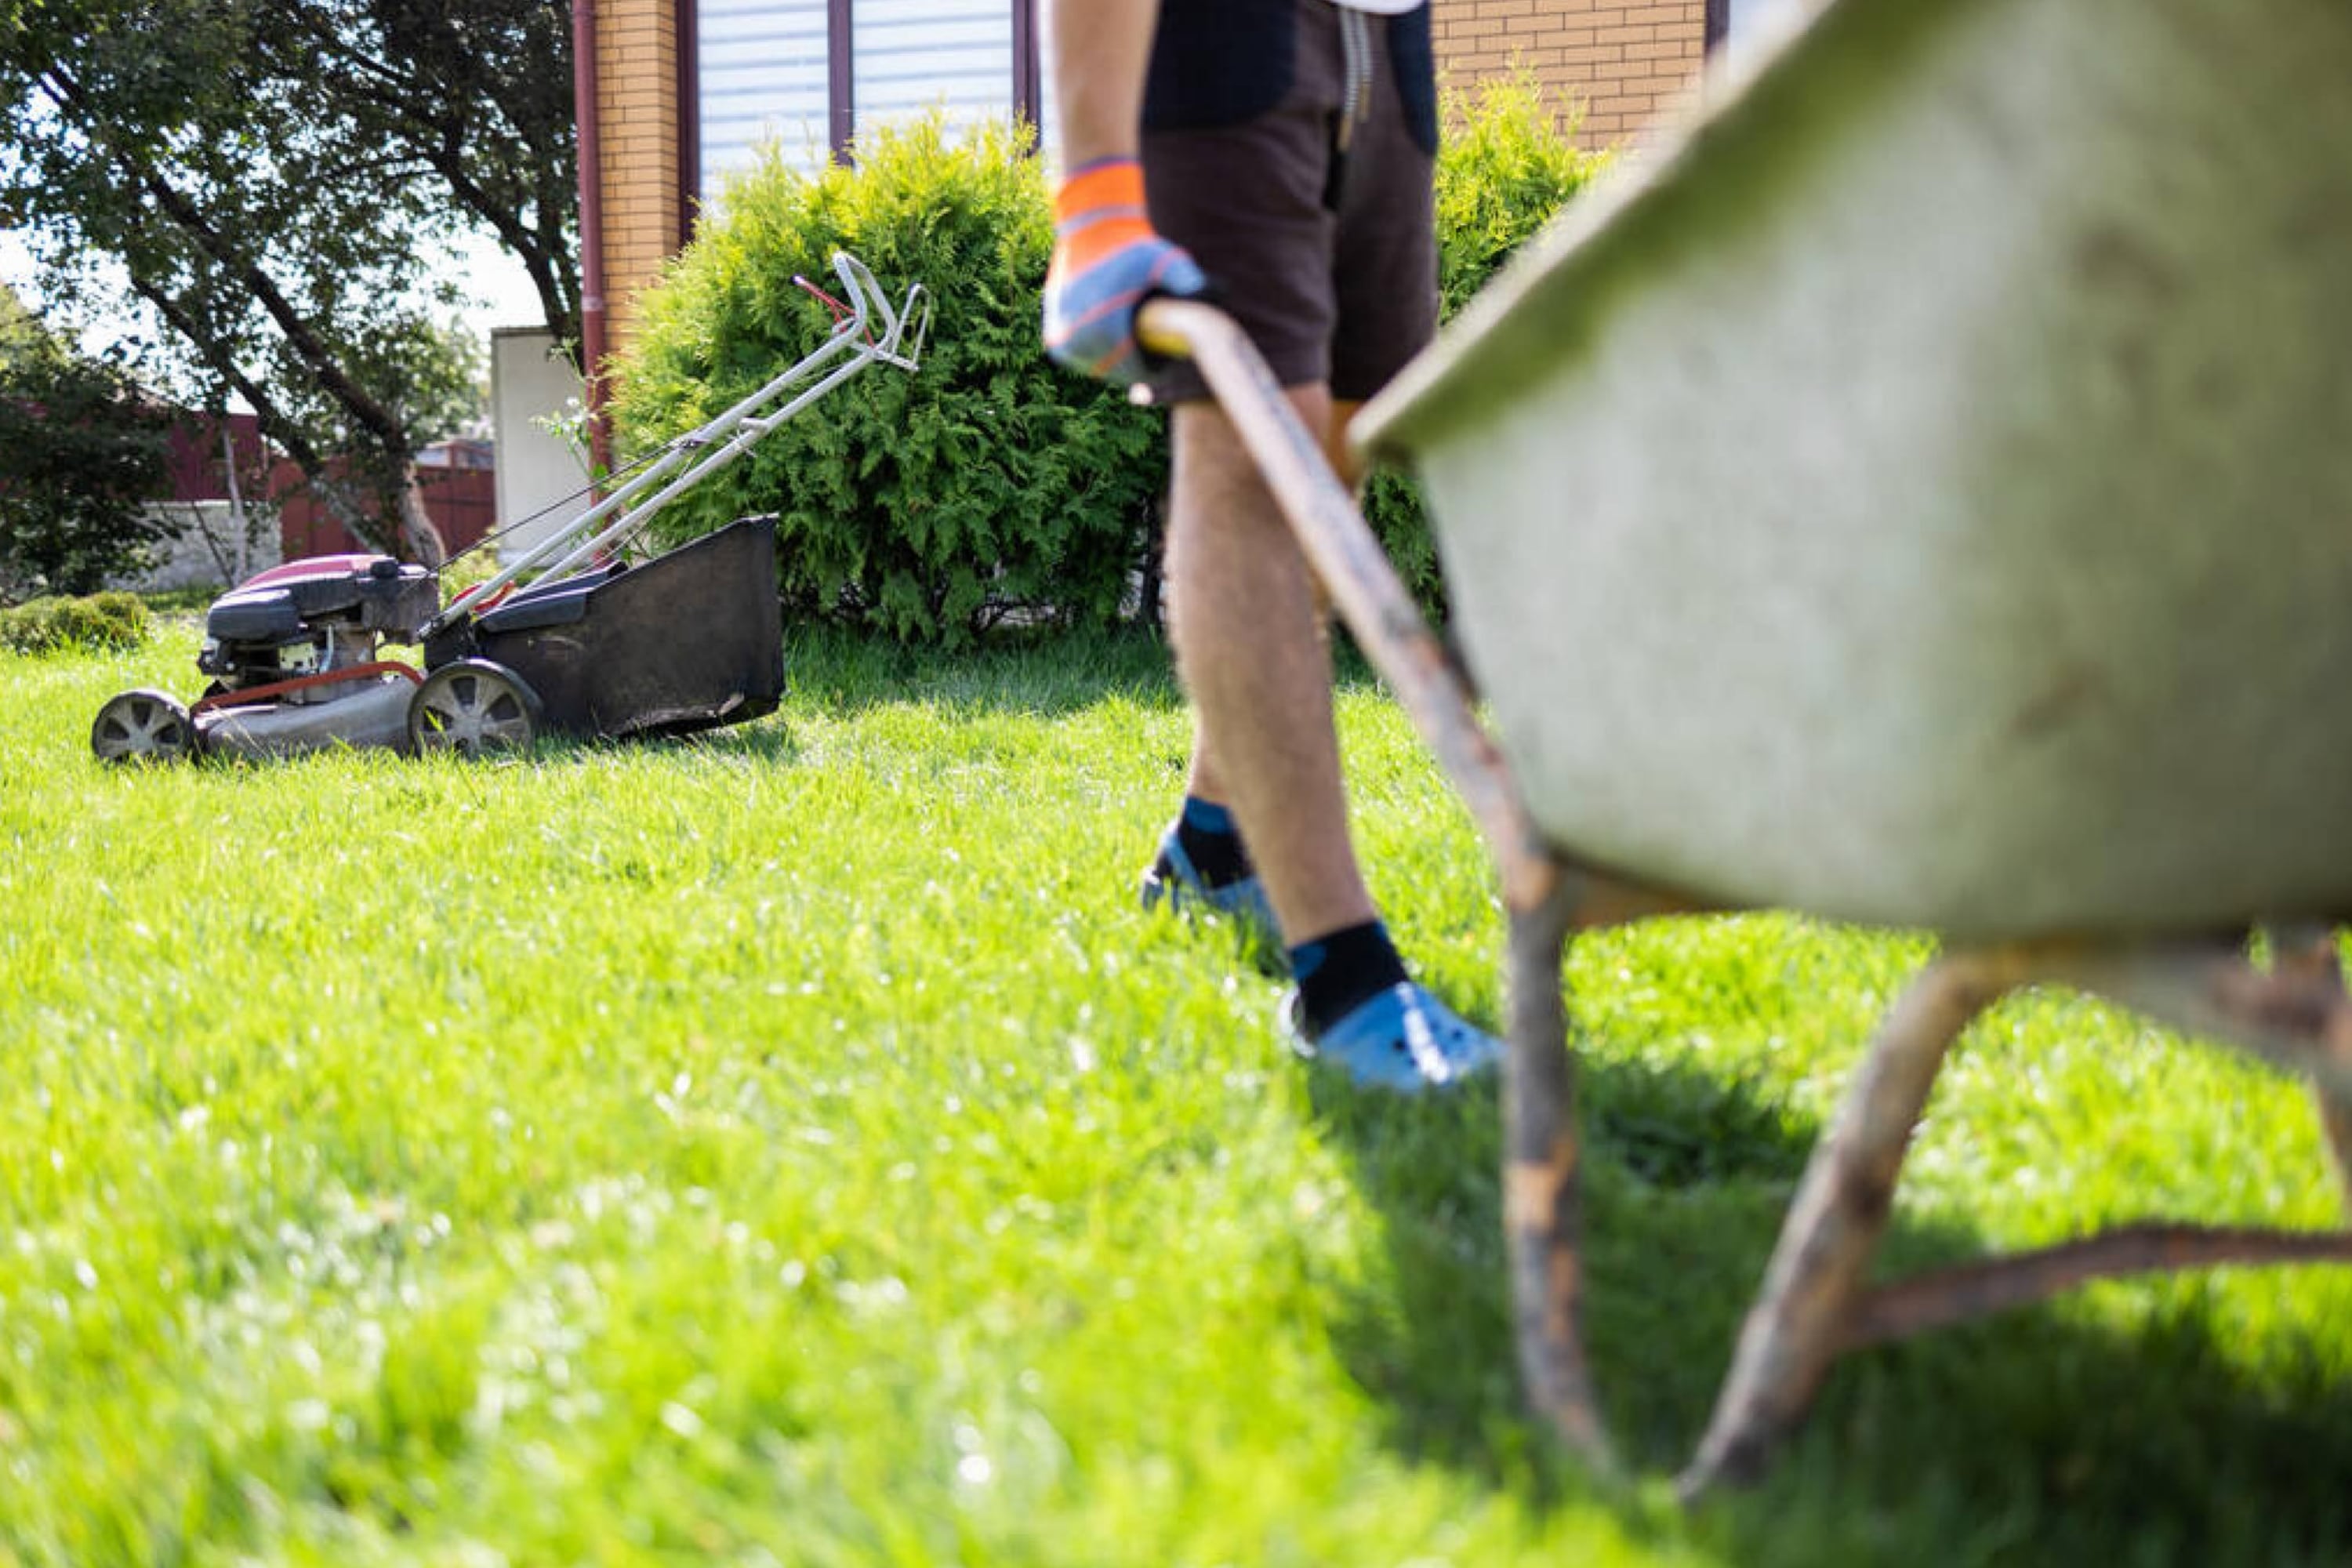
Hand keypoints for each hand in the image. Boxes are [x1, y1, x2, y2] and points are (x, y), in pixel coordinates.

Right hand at [1042, 156, 1206, 384]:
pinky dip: (1098, 351)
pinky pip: (1082, 357)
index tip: (1166, 356)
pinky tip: (1113, 335)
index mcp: (1102, 330)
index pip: (1134, 372)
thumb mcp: (1166, 261)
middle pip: (1116, 371)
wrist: (1091, 227)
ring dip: (1116, 358)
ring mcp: (1060, 340)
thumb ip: (1190, 282)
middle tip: (1151, 344)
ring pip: (1099, 366)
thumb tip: (1215, 297)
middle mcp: (1076, 339)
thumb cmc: (1132, 246)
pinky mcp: (1053, 337)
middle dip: (1135, 363)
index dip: (1154, 369)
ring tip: (1132, 337)